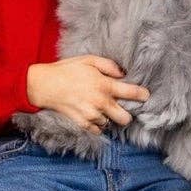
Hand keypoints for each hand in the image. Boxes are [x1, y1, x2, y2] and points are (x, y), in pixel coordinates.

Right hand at [26, 56, 148, 132]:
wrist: (44, 85)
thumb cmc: (66, 70)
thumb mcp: (88, 59)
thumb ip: (109, 66)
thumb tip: (122, 74)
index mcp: (104, 85)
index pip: (131, 93)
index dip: (142, 95)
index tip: (146, 96)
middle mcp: (100, 102)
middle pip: (125, 118)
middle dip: (126, 113)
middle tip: (121, 106)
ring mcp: (91, 115)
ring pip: (110, 123)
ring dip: (108, 117)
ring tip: (100, 107)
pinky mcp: (82, 123)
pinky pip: (97, 130)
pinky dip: (97, 124)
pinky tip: (92, 114)